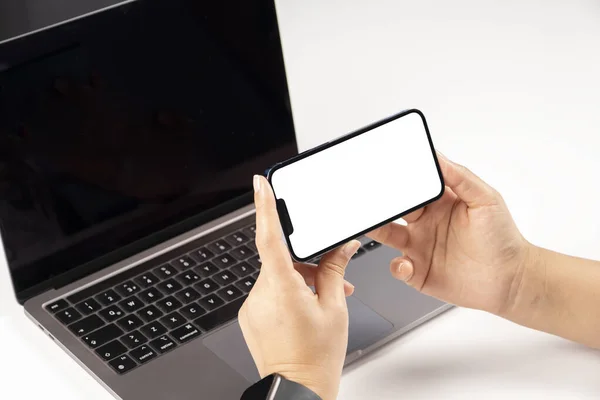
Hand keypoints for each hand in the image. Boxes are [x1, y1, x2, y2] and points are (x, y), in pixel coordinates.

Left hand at [238, 175, 359, 399]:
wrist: (297, 391)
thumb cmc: (317, 358)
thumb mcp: (334, 308)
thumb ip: (334, 271)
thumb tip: (342, 247)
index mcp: (282, 288)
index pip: (269, 237)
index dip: (264, 207)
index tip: (259, 184)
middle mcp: (260, 294)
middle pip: (280, 259)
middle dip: (305, 263)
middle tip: (326, 280)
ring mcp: (252, 306)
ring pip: (276, 276)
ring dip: (298, 281)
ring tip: (322, 302)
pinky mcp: (250, 316)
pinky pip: (269, 292)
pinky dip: (287, 293)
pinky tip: (304, 310)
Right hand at [368, 153, 531, 314]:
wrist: (511, 280)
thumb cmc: (502, 238)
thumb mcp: (486, 199)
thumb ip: (461, 177)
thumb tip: (439, 156)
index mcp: (438, 202)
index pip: (412, 186)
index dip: (398, 179)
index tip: (386, 172)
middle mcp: (425, 223)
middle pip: (394, 209)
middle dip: (380, 202)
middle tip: (369, 198)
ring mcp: (420, 247)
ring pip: (388, 235)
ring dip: (376, 229)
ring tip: (370, 225)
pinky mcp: (419, 272)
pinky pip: (398, 267)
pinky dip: (397, 266)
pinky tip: (406, 263)